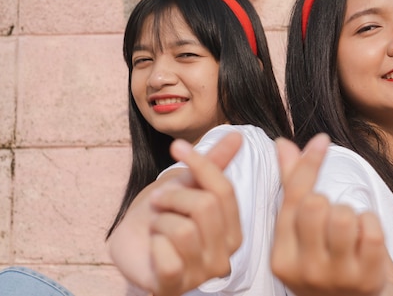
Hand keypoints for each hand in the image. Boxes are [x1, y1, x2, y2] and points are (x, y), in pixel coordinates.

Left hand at [145, 132, 243, 295]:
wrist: (132, 244)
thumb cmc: (165, 215)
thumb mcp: (188, 186)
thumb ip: (213, 165)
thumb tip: (236, 135)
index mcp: (234, 230)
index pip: (224, 190)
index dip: (200, 164)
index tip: (177, 146)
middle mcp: (225, 255)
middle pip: (205, 207)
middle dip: (174, 196)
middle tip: (159, 200)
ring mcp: (202, 274)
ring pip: (183, 230)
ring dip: (161, 221)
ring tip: (158, 227)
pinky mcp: (175, 286)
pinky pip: (166, 257)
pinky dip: (153, 245)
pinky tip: (154, 248)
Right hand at [271, 134, 386, 295]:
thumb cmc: (330, 262)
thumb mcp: (305, 233)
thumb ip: (294, 187)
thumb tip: (283, 144)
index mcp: (281, 257)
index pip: (292, 198)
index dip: (308, 164)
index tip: (322, 140)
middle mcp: (304, 270)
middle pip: (316, 204)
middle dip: (331, 202)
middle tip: (335, 219)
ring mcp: (336, 277)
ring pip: (344, 215)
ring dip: (353, 215)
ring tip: (351, 232)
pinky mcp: (367, 278)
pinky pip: (372, 229)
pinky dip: (373, 226)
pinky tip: (367, 242)